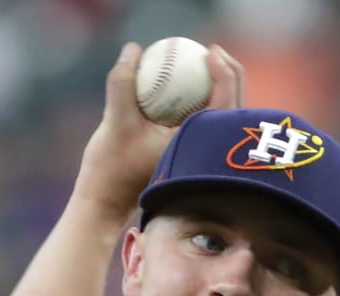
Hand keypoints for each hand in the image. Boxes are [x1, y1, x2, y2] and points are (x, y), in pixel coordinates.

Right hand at [74, 42, 245, 220]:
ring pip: (222, 119)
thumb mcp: (114, 122)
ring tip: (208, 64)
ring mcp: (201, 160)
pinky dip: (204, 104)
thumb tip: (134, 49)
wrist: (105, 203)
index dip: (225, 72)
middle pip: (233, 109)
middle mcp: (207, 156)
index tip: (211, 53)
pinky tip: (189, 88)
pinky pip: (206, 125)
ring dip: (220, 90)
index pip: (225, 105)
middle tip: (213, 52)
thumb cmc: (111, 168)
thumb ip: (122, 83)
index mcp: (199, 148)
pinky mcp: (191, 160)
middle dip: (231, 75)